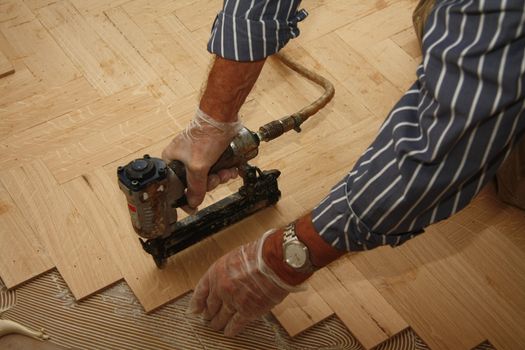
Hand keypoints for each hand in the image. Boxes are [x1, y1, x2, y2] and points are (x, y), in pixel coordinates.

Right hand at [162, 108, 241, 210]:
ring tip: (226, 172)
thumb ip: (195, 186)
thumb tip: (193, 202)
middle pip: (194, 183)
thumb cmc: (206, 136)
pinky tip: (231, 169)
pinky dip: (224, 171)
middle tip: (216, 178)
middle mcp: (181, 159)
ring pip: (207, 177)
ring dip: (219, 177)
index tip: (193, 207)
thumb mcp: (198, 166)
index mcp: (171, 161)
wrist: (222, 118)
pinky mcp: (209, 154)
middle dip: (209, 183)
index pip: (175, 186)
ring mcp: (196, 157)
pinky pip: (215, 169)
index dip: (185, 198)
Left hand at [187, 231, 303, 336]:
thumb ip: (229, 269)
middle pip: (210, 306)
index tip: (194, 309)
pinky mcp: (247, 310)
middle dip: (208, 313)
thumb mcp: (236, 256)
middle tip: (207, 318)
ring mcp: (233, 301)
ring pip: (221, 317)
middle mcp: (221, 288)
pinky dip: (231, 329)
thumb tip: (230, 277)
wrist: (274, 261)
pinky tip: (229, 332)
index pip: (201, 290)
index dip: (197, 302)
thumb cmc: (260, 254)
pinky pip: (236, 324)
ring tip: (216, 326)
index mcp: (217, 272)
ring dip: (218, 323)